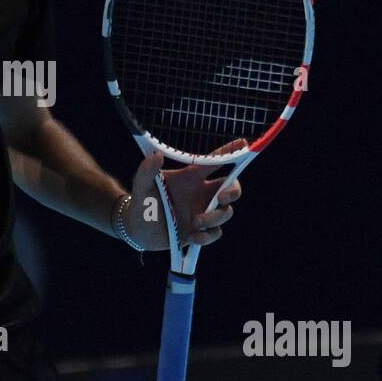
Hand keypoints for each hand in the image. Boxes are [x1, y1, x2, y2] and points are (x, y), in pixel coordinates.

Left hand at [124, 139, 246, 250]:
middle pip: (231, 187)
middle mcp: (201, 193)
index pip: (214, 162)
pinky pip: (215, 233)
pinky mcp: (200, 231)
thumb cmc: (141, 202)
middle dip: (233, 191)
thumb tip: (155, 155)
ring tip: (195, 222)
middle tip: (221, 198)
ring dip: (215, 218)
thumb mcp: (141, 186)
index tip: (243, 144)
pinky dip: (206, 236)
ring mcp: (203, 212)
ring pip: (226, 213)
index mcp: (191, 177)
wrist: (137, 230)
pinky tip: (191, 236)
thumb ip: (147, 171)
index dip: (230, 152)